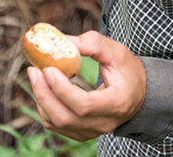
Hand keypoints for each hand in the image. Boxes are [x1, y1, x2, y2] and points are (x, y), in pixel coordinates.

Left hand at [27, 30, 146, 140]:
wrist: (138, 93)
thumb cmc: (127, 70)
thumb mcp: (116, 52)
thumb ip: (92, 44)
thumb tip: (62, 41)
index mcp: (116, 103)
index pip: (84, 104)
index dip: (62, 89)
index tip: (49, 69)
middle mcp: (104, 123)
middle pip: (65, 118)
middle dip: (44, 94)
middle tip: (34, 70)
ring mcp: (93, 131)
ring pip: (57, 124)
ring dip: (41, 100)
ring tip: (36, 76)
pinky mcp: (82, 133)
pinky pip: (56, 126)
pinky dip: (45, 108)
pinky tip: (44, 89)